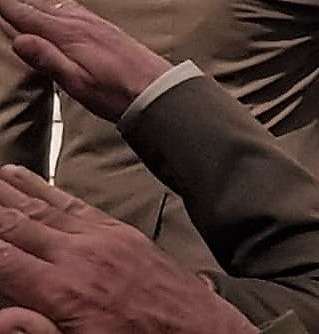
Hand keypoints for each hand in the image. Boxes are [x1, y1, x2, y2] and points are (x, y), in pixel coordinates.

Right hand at [0, 0, 169, 123]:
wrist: (155, 88)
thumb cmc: (116, 91)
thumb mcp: (77, 83)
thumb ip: (48, 60)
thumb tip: (18, 40)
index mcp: (67, 35)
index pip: (24, 12)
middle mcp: (77, 21)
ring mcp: (88, 20)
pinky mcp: (98, 24)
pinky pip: (66, 2)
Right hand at [0, 166, 257, 333]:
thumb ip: (33, 331)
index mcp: (63, 290)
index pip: (2, 256)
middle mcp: (80, 255)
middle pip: (17, 222)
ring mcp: (104, 239)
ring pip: (45, 206)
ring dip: (11, 189)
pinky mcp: (123, 233)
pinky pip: (77, 205)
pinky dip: (48, 191)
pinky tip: (31, 181)